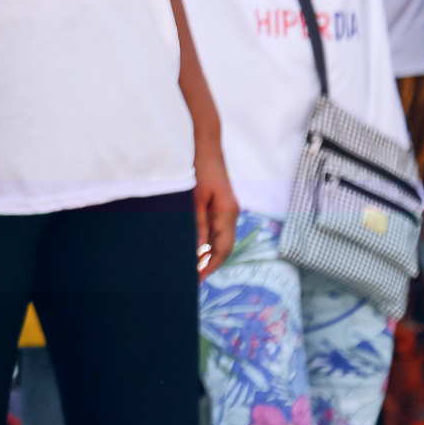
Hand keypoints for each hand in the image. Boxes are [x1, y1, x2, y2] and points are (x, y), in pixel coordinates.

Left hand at [194, 129, 239, 278]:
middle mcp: (231, 213)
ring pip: (220, 238)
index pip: (222, 248)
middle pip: (223, 246)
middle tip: (193, 278)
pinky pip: (217, 228)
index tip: (198, 279)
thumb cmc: (199, 169)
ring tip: (192, 267)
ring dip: (208, 253)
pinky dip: (207, 240)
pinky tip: (195, 246)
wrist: (206, 145)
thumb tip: (196, 250)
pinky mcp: (221, 204)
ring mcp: (228, 209)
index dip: (211, 265)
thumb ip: (197, 223)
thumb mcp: (194, 198)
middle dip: (210, 263)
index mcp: (228, 213)